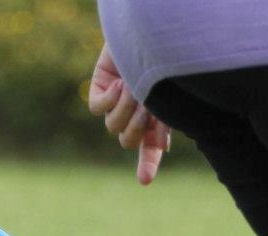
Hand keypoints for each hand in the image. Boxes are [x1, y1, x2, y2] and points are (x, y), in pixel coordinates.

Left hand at [88, 44, 170, 184]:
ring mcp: (115, 101)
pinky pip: (98, 108)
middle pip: (128, 140)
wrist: (147, 24)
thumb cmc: (166, 55)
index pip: (150, 147)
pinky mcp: (99, 89)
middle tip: (147, 107)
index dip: (147, 164)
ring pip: (112, 126)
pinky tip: (121, 80)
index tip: (144, 181)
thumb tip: (160, 149)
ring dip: (126, 109)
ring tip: (135, 86)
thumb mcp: (169, 92)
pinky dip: (110, 97)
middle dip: (137, 126)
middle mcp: (134, 111)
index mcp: (155, 115)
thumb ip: (164, 118)